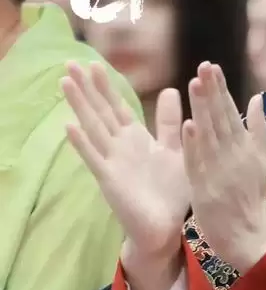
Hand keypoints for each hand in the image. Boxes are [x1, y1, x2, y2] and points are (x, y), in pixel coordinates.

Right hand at [61, 62, 189, 289]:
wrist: (165, 228)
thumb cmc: (171, 191)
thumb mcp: (175, 150)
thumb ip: (170, 123)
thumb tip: (172, 89)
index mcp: (136, 139)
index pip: (118, 107)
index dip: (106, 87)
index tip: (95, 63)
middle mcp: (120, 147)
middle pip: (100, 112)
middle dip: (87, 88)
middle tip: (70, 62)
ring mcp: (112, 162)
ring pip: (93, 128)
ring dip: (79, 105)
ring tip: (65, 82)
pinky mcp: (110, 180)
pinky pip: (94, 158)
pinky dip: (82, 143)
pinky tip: (68, 126)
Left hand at [182, 63, 265, 273]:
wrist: (249, 235)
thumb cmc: (252, 197)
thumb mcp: (261, 160)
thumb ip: (258, 129)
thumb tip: (257, 98)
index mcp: (247, 147)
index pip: (231, 112)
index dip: (221, 90)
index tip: (212, 67)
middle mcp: (233, 154)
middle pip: (220, 118)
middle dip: (211, 91)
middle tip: (203, 66)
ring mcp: (218, 170)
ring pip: (208, 135)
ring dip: (202, 110)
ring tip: (195, 85)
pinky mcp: (205, 187)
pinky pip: (198, 163)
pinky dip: (194, 145)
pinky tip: (188, 126)